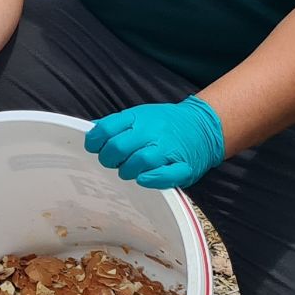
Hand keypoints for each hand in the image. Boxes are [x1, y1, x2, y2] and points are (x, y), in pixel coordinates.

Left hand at [84, 97, 225, 189]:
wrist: (203, 125)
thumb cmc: (166, 123)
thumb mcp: (140, 115)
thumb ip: (116, 124)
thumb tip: (91, 133)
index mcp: (138, 117)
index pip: (106, 129)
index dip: (94, 141)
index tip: (94, 148)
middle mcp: (153, 131)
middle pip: (119, 146)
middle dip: (108, 159)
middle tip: (112, 162)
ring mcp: (169, 149)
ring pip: (140, 161)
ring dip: (128, 170)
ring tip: (128, 171)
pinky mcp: (184, 166)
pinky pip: (166, 175)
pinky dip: (152, 179)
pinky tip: (143, 179)